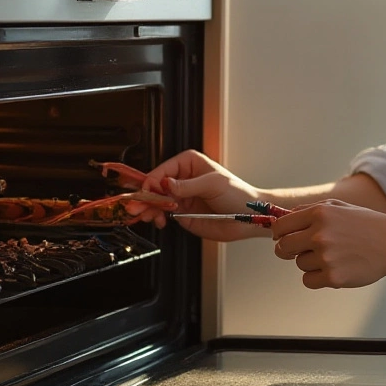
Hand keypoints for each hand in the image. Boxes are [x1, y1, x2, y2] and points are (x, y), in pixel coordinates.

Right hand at [131, 149, 263, 241]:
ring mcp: (181, 197)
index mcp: (188, 164)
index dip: (151, 183)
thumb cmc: (238, 194)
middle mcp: (182, 180)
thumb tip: (166, 184)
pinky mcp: (183, 214)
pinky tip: (159, 221)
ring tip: (146, 216)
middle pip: (155, 187)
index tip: (147, 193)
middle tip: (137, 207)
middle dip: (145, 197)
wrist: (249, 217)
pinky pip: (164, 214)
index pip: (162, 171)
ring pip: (156, 201)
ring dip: (149, 209)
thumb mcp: (212, 184)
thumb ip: (187, 186)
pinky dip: (157, 218)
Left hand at [270, 199, 385, 288]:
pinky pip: (308, 280)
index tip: (282, 238)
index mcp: (319, 214)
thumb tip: (282, 219)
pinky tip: (333, 268)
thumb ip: (308, 211)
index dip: (278, 234)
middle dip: (286, 250)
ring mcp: (326, 257)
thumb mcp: (338, 207)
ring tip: (332, 256)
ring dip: (309, 262)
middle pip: (283, 247)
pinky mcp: (333, 277)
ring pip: (299, 264)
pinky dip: (316, 277)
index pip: (281, 227)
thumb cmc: (366, 224)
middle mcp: (319, 234)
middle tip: (299, 250)